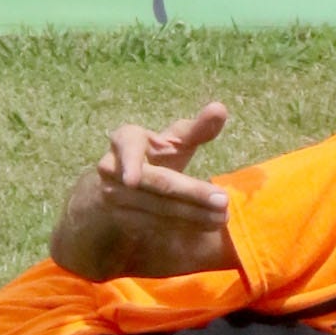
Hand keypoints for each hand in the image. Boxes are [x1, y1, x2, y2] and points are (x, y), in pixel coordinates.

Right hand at [95, 102, 229, 233]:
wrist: (125, 186)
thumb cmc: (156, 155)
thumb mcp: (175, 140)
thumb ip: (197, 128)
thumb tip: (220, 108)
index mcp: (125, 139)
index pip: (127, 147)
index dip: (129, 163)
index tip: (132, 180)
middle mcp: (112, 168)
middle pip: (155, 184)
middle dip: (191, 193)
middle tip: (223, 201)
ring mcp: (114, 197)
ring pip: (157, 209)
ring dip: (192, 215)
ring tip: (222, 216)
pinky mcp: (123, 221)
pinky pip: (156, 225)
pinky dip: (184, 226)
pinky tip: (207, 225)